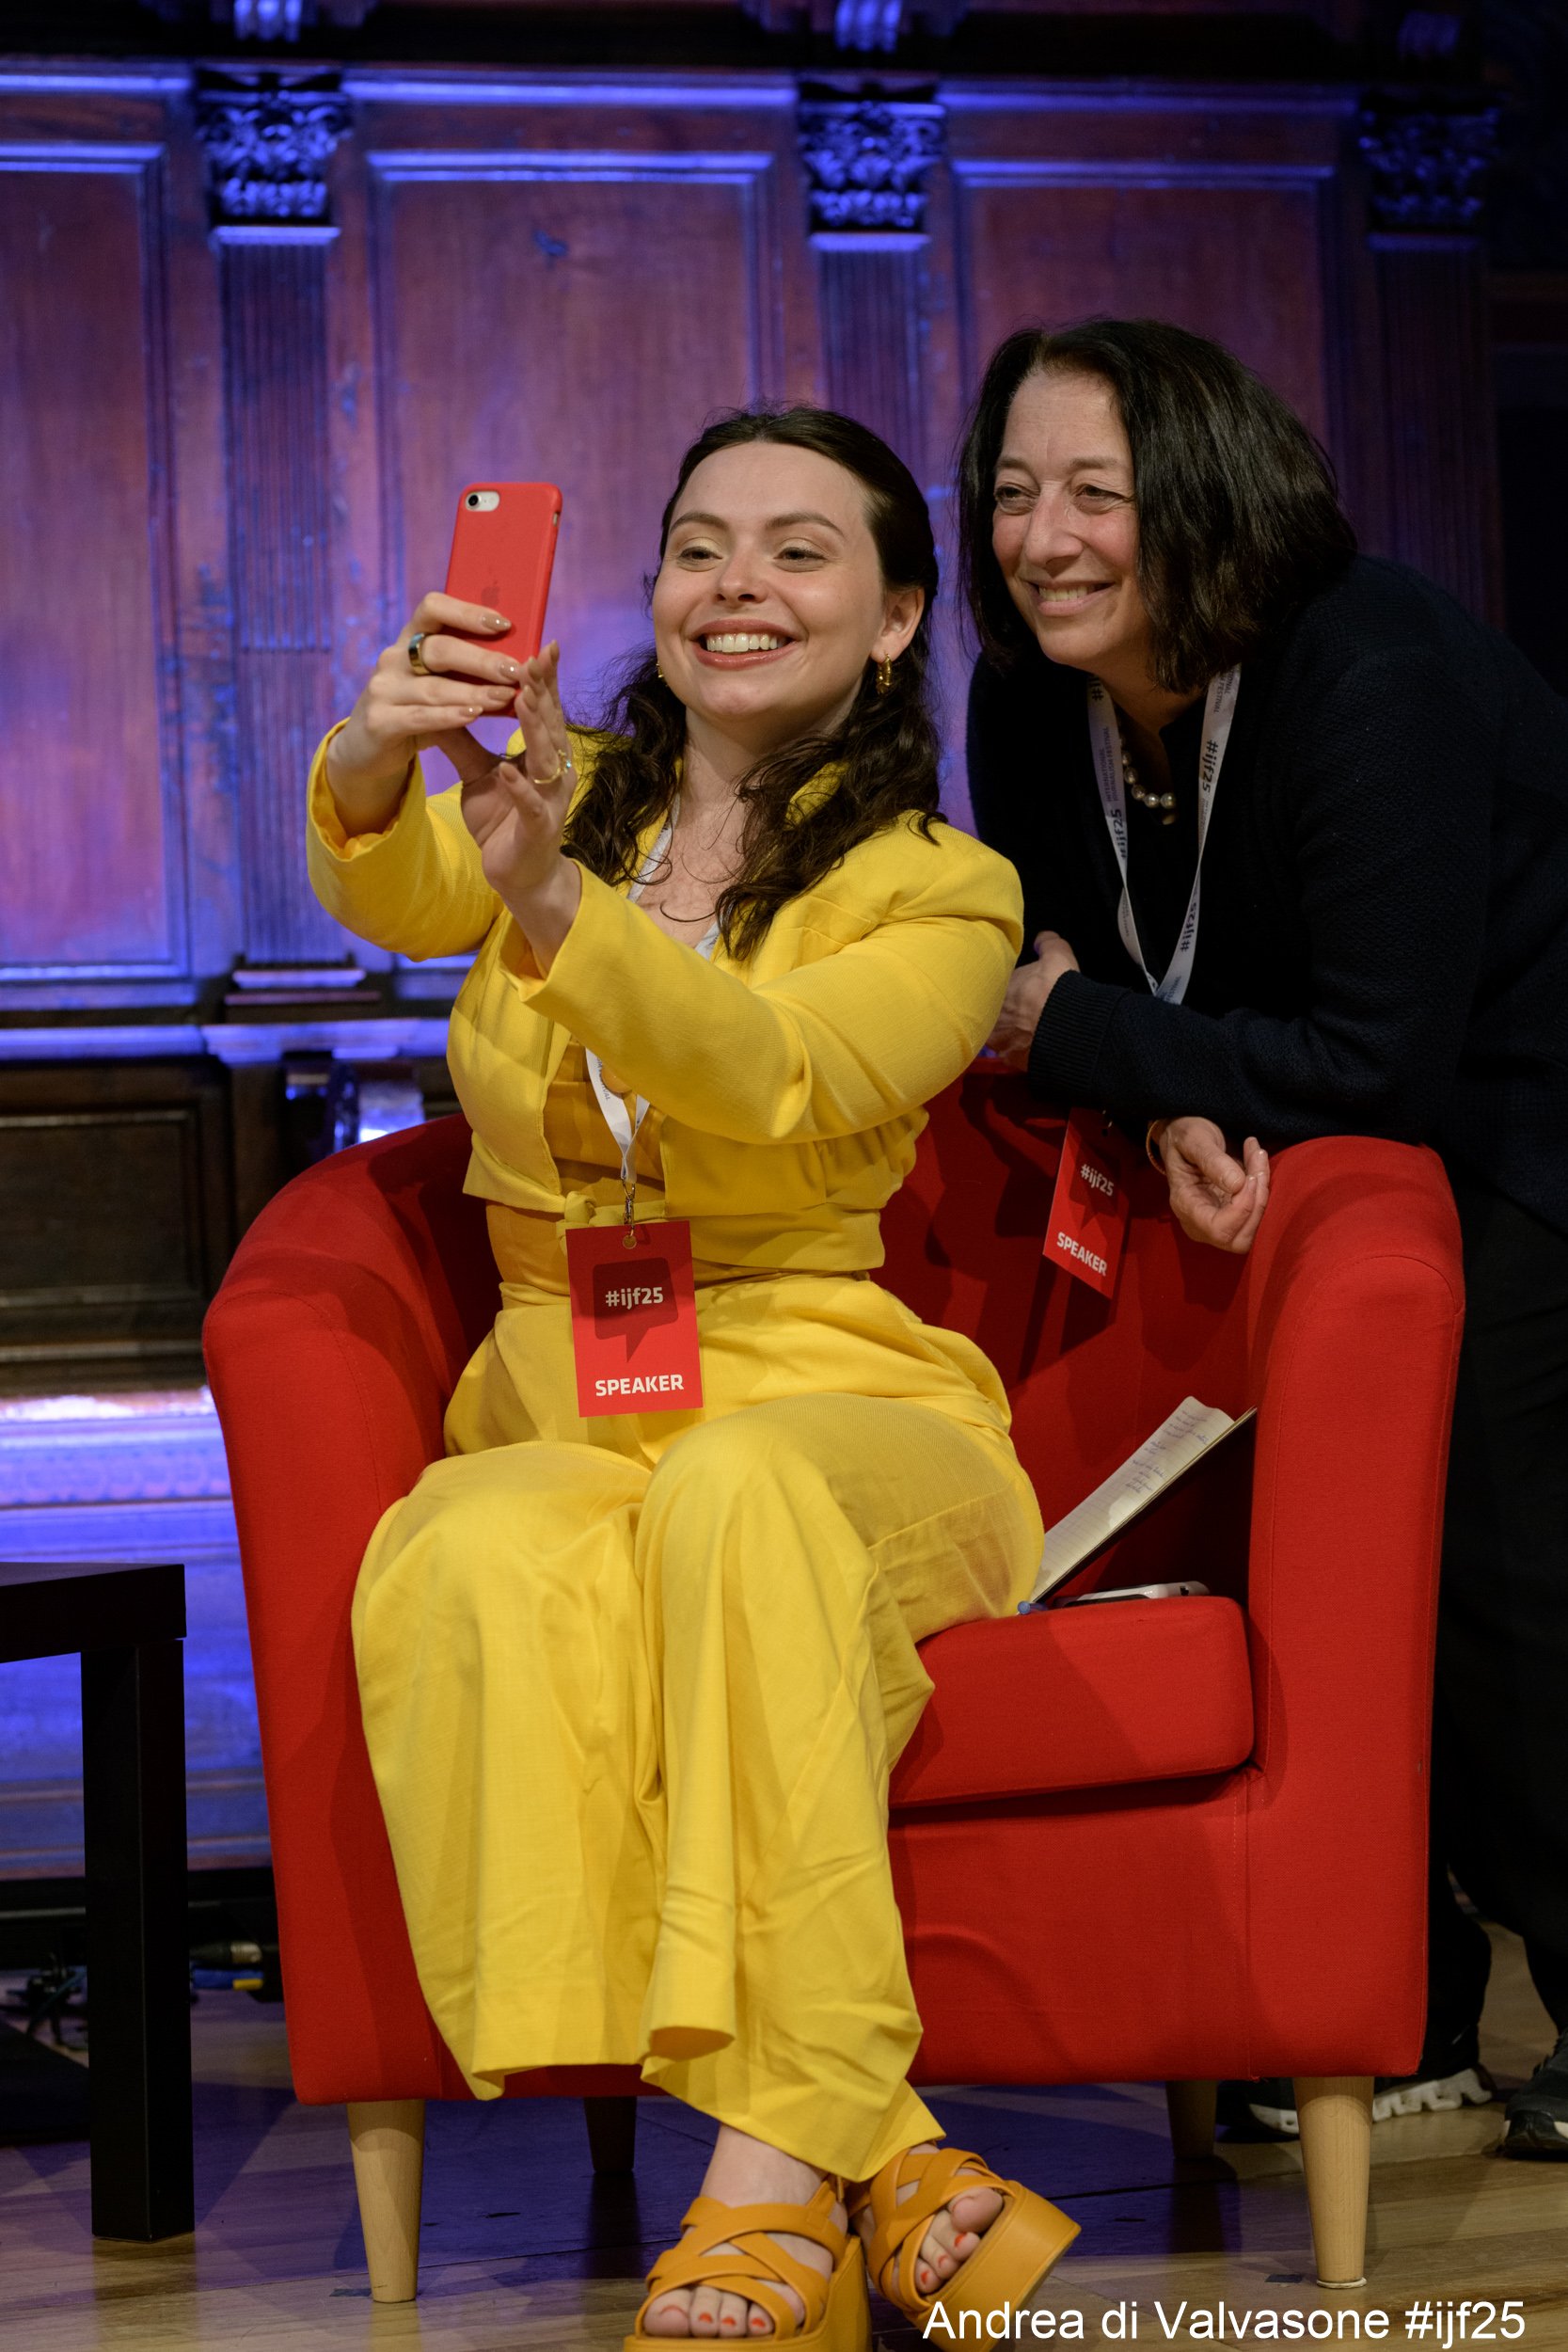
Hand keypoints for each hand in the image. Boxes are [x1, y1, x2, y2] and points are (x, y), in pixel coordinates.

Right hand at [325, 591, 520, 832]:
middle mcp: (392, 658)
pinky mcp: (378, 721)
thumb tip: (520, 663)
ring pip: (434, 687)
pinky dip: (449, 716)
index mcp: (409, 640)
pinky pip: (419, 716)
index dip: (467, 612)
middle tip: (515, 670)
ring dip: (474, 692)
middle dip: (482, 659)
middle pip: (439, 649)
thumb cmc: (416, 710)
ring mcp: (382, 689)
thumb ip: (466, 672)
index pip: (433, 608)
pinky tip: (474, 715)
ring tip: (505, 697)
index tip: (504, 624)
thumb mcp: (439, 684)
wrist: (369, 750)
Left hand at [447, 641, 582, 958]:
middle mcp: (555, 772)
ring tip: (524, 697)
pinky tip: (507, 771)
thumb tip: (441, 701)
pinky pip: (531, 805)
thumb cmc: (503, 820)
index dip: (545, 678)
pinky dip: (520, 788)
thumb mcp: (478, 774)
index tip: (540, 643)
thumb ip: (464, 740)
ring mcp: (550, 800)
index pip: (546, 709)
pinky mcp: (539, 828)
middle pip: (552, 724)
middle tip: (534, 654)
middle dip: (543, 690)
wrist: (516, 874)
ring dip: (536, 727)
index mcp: (544, 755)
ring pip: (547, 757)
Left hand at [985, 931, 1079, 1069]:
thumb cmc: (1058, 989)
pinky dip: (1023, 1050)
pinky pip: (1014, 1054)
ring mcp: (999, 1040)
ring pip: (1001, 1034)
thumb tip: (1044, 938)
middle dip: (1007, 1011)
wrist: (1068, 1028)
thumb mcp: (1057, 955)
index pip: (995, 986)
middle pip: (995, 1011)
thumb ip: (1048, 943)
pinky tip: (1036, 1045)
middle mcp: (992, 1015)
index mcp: (997, 988)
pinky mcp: (1012, 1060)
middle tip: (1025, 1010)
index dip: (1009, 986)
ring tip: (1030, 1029)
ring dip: (1013, 1032)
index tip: (1022, 988)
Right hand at [1154, 1116, 1269, 1254]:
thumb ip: (1213, 1161)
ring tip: (1258, 1158)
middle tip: (1258, 1166)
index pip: (1218, 1229)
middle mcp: (1198, 1223)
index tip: (1248, 1177)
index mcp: (1185, 1206)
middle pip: (1238, 1240)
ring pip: (1251, 1232)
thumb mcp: (1194, 1139)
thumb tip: (1237, 1184)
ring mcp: (1216, 1223)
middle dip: (1257, 1205)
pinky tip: (1258, 1165)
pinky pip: (1255, 1218)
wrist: (1185, 1137)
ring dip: (1263, 1197)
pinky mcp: (1232, 1217)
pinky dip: (1263, 1192)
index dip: (1241, 1208)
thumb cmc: (1185, 1136)